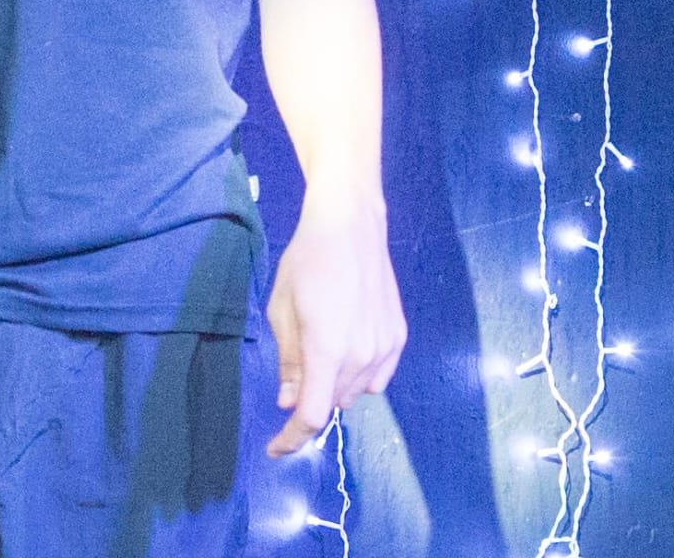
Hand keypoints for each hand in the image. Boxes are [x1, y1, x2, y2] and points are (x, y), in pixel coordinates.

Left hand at [264, 188, 406, 456]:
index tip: (275, 447)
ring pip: (354, 392)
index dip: (292, 438)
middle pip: (332, 402)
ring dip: (334, 385)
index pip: (312, 415)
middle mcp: (362, 355)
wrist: (350, 226)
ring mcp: (385, 348)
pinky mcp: (398, 337)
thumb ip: (287, 360)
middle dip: (310, 397)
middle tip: (295, 365)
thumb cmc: (307, 260)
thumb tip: (288, 401)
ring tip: (321, 342)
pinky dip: (358, 375)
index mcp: (327, 348)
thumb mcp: (281, 308)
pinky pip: (376, 377)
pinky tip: (347, 347)